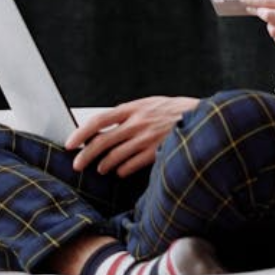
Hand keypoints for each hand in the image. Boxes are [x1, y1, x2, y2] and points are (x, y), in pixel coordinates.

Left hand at [65, 95, 200, 176]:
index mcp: (134, 108)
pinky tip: (121, 171)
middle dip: (86, 156)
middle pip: (102, 142)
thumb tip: (107, 121)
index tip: (69, 143)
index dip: (81, 133)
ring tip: (102, 168)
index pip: (99, 120)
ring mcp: (147, 139)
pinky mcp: (156, 152)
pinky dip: (121, 170)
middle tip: (78, 164)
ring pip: (114, 157)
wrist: (204, 119)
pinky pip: (130, 166)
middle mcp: (138, 123)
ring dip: (104, 165)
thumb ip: (131, 112)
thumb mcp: (152, 103)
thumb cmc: (176, 111)